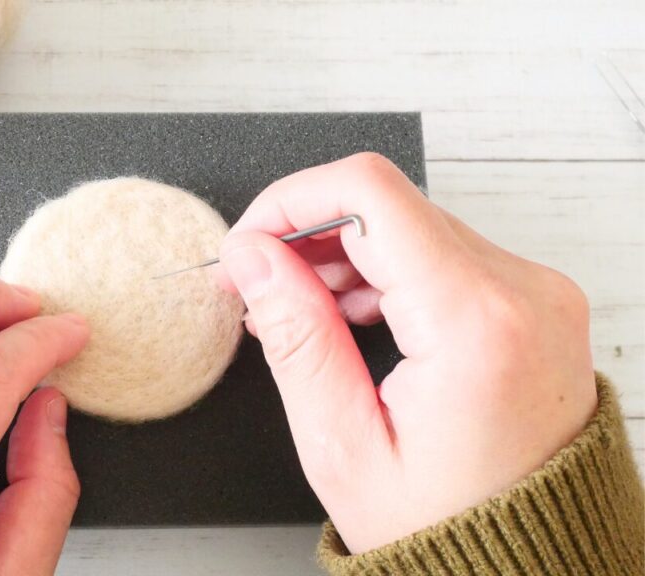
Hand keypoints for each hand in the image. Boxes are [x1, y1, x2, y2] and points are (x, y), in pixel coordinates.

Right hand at [215, 153, 596, 552]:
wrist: (527, 568)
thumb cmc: (442, 527)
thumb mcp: (343, 443)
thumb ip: (295, 335)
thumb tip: (253, 257)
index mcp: (474, 324)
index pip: (369, 194)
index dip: (290, 202)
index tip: (248, 242)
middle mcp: (522, 292)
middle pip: (389, 205)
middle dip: (306, 232)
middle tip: (254, 281)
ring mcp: (536, 294)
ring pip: (414, 224)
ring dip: (342, 251)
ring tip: (295, 305)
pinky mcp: (533, 303)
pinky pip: (445, 254)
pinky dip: (386, 269)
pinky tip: (346, 309)